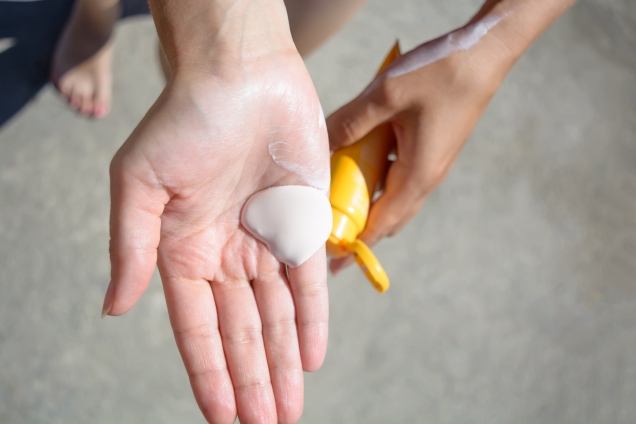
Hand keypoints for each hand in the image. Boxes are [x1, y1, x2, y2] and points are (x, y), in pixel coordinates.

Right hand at [104, 47, 329, 422]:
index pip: (197, 330)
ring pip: (277, 317)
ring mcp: (267, 241)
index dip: (209, 374)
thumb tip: (116, 309)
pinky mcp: (304, 223)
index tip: (223, 419)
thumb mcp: (139, 184)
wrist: (242, 75)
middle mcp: (226, 254)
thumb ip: (131, 249)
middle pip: (241, 333)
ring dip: (282, 364)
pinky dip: (312, 320)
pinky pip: (309, 282)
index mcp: (183, 252)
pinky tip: (311, 358)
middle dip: (253, 382)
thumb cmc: (185, 121)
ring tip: (289, 409)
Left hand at [326, 20, 510, 273]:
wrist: (484, 53)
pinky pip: (399, 175)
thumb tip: (322, 145)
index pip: (380, 226)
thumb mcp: (386, 95)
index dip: (355, 245)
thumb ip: (350, 122)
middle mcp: (426, 178)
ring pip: (393, 197)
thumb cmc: (441, 73)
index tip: (332, 261)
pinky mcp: (431, 149)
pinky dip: (376, 179)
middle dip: (358, 229)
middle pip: (387, 218)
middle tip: (327, 230)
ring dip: (366, 202)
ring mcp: (431, 164)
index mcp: (417, 176)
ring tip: (336, 198)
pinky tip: (357, 159)